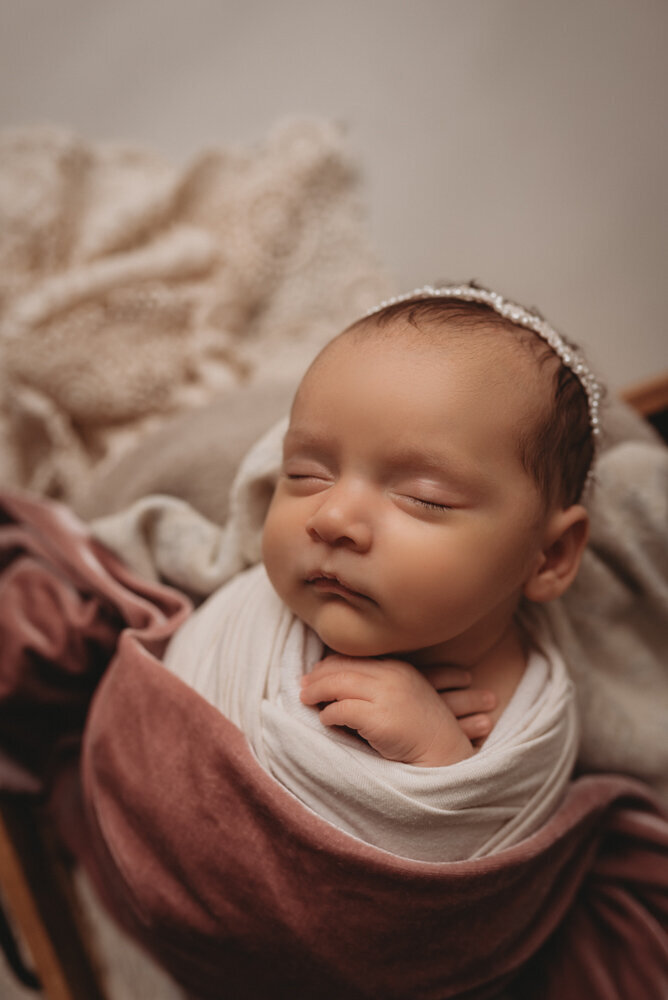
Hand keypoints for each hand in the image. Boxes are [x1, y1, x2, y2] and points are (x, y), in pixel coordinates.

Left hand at [300, 655, 493, 766]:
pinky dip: (329, 714)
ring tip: (305, 700)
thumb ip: (376, 686)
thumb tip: (337, 688)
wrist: (444, 754)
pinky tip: (325, 721)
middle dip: (317, 677)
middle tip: (302, 688)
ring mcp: (388, 696)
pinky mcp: (381, 719)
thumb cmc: (419, 730)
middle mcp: (392, 676)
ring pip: (339, 684)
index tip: (314, 675)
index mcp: (397, 667)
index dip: (329, 665)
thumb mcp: (401, 697)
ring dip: (317, 692)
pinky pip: (343, 710)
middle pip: (342, 667)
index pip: (353, 658)